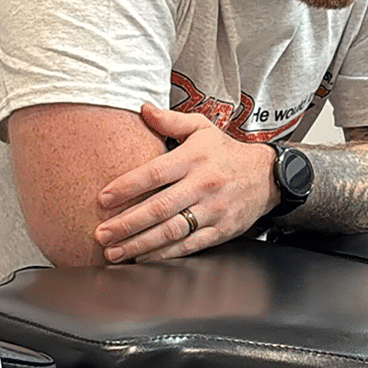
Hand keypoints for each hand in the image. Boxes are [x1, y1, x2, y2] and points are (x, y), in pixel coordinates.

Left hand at [93, 104, 277, 262]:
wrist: (266, 176)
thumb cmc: (227, 153)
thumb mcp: (202, 128)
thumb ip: (171, 121)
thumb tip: (143, 109)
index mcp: (194, 159)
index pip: (155, 173)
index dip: (127, 187)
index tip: (103, 199)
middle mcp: (203, 185)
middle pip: (159, 207)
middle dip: (126, 223)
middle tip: (101, 234)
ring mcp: (213, 210)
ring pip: (171, 231)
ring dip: (140, 244)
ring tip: (114, 251)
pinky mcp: (220, 230)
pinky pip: (189, 246)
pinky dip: (164, 255)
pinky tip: (143, 258)